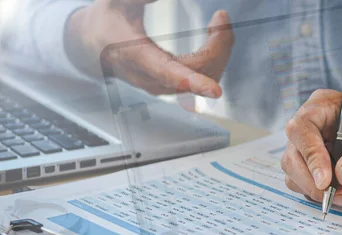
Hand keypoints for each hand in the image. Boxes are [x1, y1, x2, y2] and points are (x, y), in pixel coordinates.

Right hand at [65, 0, 233, 96]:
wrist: (91, 44)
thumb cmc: (106, 21)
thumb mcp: (118, 0)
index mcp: (137, 56)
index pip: (169, 73)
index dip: (194, 82)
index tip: (214, 90)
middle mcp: (151, 77)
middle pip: (197, 72)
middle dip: (218, 46)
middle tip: (222, 19)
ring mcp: (162, 84)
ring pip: (203, 77)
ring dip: (219, 52)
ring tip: (221, 26)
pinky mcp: (170, 84)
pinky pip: (200, 77)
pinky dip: (214, 58)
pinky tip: (216, 40)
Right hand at [282, 89, 341, 206]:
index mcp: (324, 106)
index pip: (301, 128)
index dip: (310, 155)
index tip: (326, 180)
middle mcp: (311, 126)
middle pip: (292, 156)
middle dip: (313, 181)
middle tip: (339, 196)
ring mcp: (309, 147)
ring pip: (294, 174)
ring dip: (319, 191)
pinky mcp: (313, 167)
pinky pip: (305, 186)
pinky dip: (323, 195)